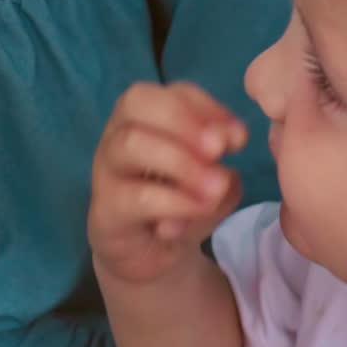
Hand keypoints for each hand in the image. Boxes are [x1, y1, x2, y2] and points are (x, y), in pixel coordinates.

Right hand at [89, 82, 246, 283]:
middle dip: (185, 121)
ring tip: (214, 186)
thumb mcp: (214, 177)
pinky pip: (134, 197)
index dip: (209, 108)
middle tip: (219, 151)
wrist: (151, 253)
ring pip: (130, 144)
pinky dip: (174, 202)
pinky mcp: (106, 210)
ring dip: (180, 162)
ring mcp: (108, 170)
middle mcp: (120, 133)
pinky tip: (197, 211)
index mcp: (149, 116)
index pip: (174, 92)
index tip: (240, 138)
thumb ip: (223, 159)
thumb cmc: (183, 202)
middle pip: (137, 101)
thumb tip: (226, 142)